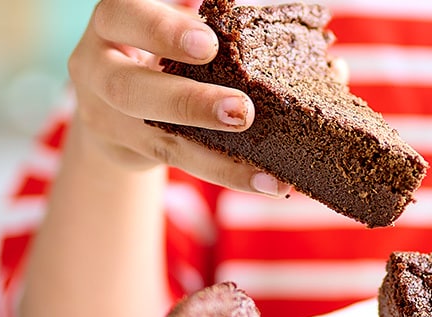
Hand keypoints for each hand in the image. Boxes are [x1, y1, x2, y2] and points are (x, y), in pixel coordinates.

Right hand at [67, 0, 288, 195]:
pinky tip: (264, 183)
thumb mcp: (174, 29)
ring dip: (219, 162)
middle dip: (190, 102)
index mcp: (114, 22)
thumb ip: (227, 33)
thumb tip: (332, 66)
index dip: (165, 32)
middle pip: (132, 90)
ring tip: (269, 175)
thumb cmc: (163, 48)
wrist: (109, 97)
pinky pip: (181, 167)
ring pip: (161, 143)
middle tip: (242, 111)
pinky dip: (226, 175)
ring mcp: (108, 119)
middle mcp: (99, 70)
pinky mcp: (130, 153)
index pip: (127, 18)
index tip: (211, 44)